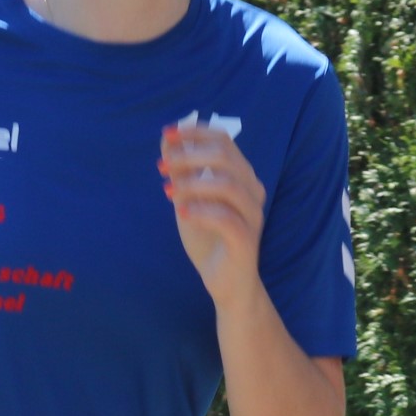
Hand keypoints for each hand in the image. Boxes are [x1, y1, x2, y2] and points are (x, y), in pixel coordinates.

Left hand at [160, 122, 265, 303]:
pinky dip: (200, 212)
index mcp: (241, 176)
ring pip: (227, 184)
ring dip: (192, 183)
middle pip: (225, 157)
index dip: (195, 133)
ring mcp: (252, 215)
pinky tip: (182, 213)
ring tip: (168, 190)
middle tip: (163, 166)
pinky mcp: (246, 239)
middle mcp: (252, 191)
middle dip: (189, 156)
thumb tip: (166, 140)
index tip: (167, 135)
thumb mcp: (188, 200)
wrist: (227, 282)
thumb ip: (181, 172)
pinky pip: (226, 218)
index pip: (223, 141)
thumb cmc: (209, 239)